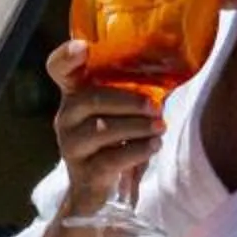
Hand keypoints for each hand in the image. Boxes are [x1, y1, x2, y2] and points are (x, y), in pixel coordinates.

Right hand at [46, 38, 163, 220]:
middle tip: (155, 107)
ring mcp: (71, 145)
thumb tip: (178, 62)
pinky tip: (154, 145)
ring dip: (137, 126)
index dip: (66, 55)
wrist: (97, 188)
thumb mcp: (120, 110)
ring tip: (160, 126)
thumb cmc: (115, 139)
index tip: (83, 48)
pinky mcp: (84, 172)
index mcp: (75, 93)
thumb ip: (136, 88)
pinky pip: (111, 159)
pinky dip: (137, 150)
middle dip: (128, 101)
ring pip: (102, 130)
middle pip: (91, 99)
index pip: (58, 68)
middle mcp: (67, 116)